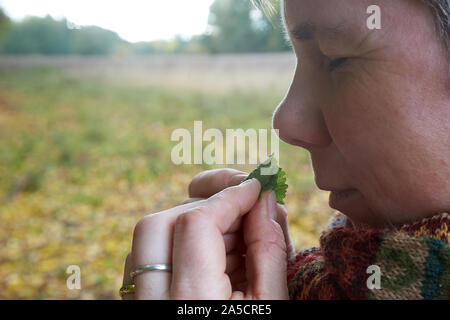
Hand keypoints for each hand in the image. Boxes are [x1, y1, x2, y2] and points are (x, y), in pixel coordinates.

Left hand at [122, 169, 294, 298]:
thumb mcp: (272, 305)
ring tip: (237, 237)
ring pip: (149, 237)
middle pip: (158, 222)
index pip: (196, 223)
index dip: (229, 196)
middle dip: (203, 204)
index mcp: (191, 302)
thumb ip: (268, 251)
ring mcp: (138, 300)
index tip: (257, 186)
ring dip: (194, 224)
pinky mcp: (138, 301)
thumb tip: (264, 199)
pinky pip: (149, 257)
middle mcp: (152, 300)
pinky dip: (183, 244)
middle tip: (242, 201)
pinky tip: (217, 255)